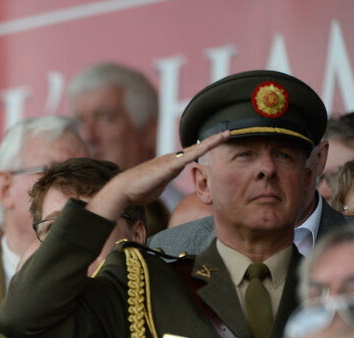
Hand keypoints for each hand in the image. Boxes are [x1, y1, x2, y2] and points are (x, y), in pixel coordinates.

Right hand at [86, 130, 230, 220]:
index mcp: (170, 165)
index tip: (218, 143)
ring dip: (212, 141)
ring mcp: (171, 160)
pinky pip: (190, 155)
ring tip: (227, 134)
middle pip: (197, 148)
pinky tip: (213, 143)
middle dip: (213, 140)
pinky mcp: (170, 166)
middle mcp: (172, 159)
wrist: (124, 189)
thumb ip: (166, 180)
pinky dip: (203, 148)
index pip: (192, 155)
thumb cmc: (138, 190)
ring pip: (196, 149)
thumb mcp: (157, 186)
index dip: (205, 148)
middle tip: (230, 132)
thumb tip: (170, 178)